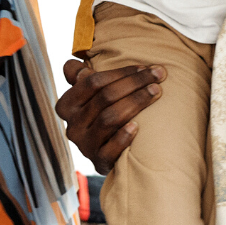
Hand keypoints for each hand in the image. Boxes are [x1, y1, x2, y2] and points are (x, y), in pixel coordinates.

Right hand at [56, 57, 160, 173]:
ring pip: (109, 118)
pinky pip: (110, 149)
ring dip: (136, 102)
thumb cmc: (103, 116)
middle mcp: (72, 125)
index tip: (145, 67)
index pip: (93, 81)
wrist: (108, 155)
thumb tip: (75, 62)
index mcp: (67, 105)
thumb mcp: (90, 97)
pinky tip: (138, 127)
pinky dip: (123, 137)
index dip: (121, 72)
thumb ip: (82, 78)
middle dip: (134, 83)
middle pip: (104, 97)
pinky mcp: (98, 162)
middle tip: (158, 76)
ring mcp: (84, 145)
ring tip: (156, 92)